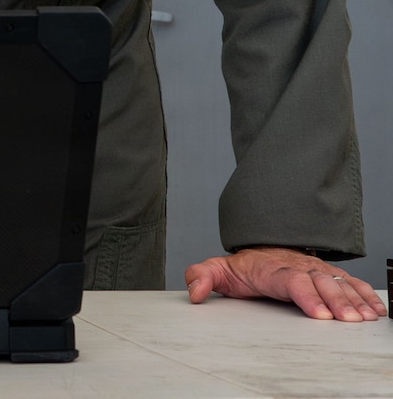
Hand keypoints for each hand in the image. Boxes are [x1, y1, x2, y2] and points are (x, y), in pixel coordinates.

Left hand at [185, 246, 386, 320]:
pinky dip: (365, 294)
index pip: (292, 281)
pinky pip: (351, 282)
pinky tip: (376, 310)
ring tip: (366, 318)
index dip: (308, 296)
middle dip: (337, 302)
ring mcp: (317, 270)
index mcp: (274, 269)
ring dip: (355, 300)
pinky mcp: (330, 275)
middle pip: (321, 283)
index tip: (320, 315)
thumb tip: (194, 292)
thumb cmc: (244, 266)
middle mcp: (300, 267)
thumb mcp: (217, 269)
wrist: (262, 249)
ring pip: (339, 282)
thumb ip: (202, 277)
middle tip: (349, 321)